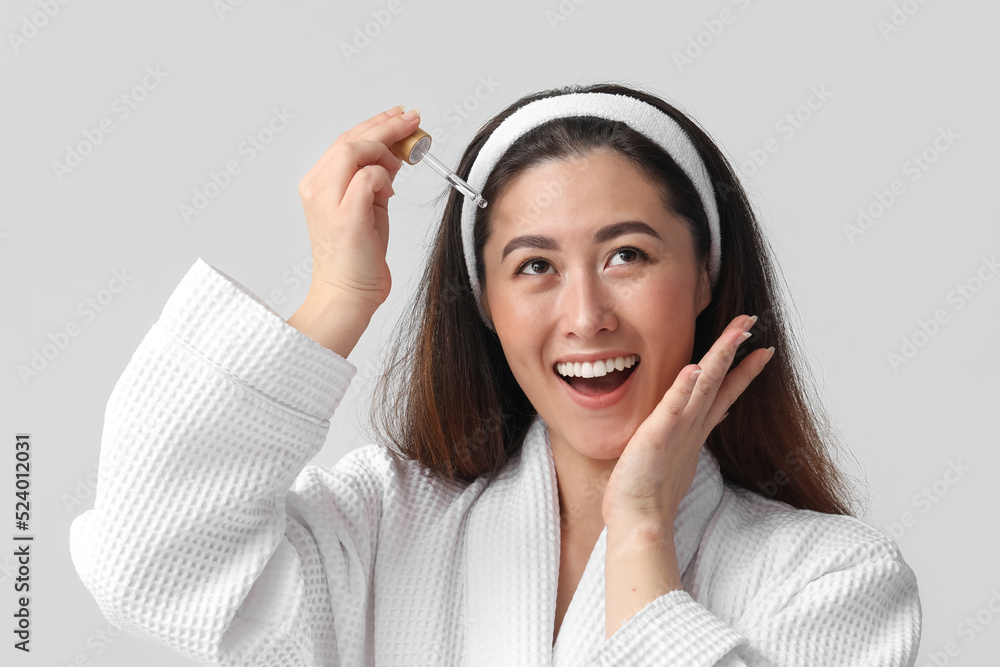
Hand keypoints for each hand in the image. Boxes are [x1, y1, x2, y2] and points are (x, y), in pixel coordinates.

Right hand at [296, 104, 420, 311]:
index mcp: (319, 184)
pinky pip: (367, 178)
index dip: (375, 125)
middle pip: (349, 140)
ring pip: (353, 151)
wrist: (347, 292)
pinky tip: (391, 186)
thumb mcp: (369, 207)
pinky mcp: (346, 216)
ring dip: (385, 146)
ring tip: (406, 154)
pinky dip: (383, 175)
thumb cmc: (357, 255)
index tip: (399, 117)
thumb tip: (393, 157)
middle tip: (412, 118)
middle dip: (385, 125)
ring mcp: (328, 201)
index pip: (345, 142)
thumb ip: (376, 180)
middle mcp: (317, 188)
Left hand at [601, 314, 773, 530]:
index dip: (741, 370)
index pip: (722, 392)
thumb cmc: (648, 493)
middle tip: (751, 322)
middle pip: (718, 380)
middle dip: (734, 350)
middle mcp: (690, 426)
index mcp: (693, 430)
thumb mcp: (672, 457)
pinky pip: (672, 408)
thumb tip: (702, 423)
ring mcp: (677, 431)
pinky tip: (695, 368)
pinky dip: (685, 388)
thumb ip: (686, 436)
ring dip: (719, 358)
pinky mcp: (657, 437)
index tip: (759, 348)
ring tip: (735, 333)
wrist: (639, 522)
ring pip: (703, 387)